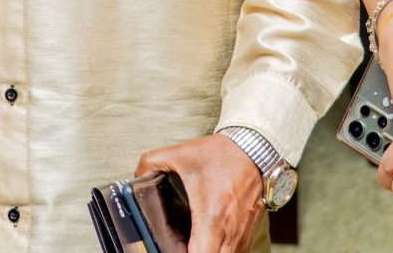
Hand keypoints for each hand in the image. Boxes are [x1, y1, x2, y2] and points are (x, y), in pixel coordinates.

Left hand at [136, 135, 263, 252]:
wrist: (255, 150)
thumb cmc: (222, 155)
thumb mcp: (181, 154)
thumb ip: (152, 163)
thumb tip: (137, 176)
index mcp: (212, 218)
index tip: (171, 248)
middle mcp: (230, 233)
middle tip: (180, 246)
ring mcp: (241, 236)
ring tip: (190, 245)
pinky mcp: (248, 233)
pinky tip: (208, 244)